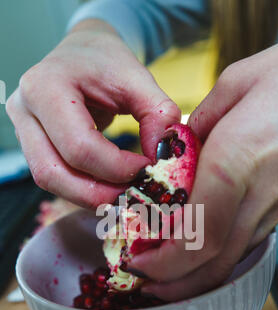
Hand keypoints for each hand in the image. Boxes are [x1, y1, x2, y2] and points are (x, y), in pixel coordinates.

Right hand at [6, 19, 179, 207]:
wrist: (82, 52)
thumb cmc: (107, 61)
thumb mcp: (138, 78)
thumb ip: (158, 114)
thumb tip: (162, 157)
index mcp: (45, 86)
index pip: (80, 146)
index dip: (117, 167)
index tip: (147, 169)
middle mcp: (24, 110)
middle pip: (55, 173)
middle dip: (100, 192)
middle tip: (135, 193)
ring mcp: (22, 130)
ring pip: (50, 182)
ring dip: (89, 196)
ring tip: (124, 193)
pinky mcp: (31, 145)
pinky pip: (54, 178)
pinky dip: (83, 189)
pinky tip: (109, 187)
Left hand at [129, 35, 277, 300]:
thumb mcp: (239, 82)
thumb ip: (202, 122)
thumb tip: (182, 147)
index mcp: (234, 160)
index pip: (197, 236)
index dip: (164, 263)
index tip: (138, 263)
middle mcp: (259, 193)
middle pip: (215, 262)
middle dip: (176, 283)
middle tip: (146, 284)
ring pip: (235, 257)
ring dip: (197, 275)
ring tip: (167, 276)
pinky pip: (250, 238)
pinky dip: (221, 254)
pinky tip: (202, 249)